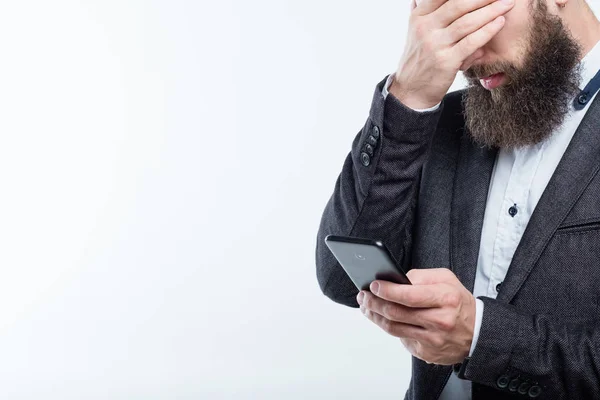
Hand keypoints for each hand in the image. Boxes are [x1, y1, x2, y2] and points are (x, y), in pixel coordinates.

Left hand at [356, 268, 475, 364]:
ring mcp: (432, 340)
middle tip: (363, 295)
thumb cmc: (458, 303)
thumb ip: (421, 276)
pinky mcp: (426, 352)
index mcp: (445, 299)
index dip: (387, 291)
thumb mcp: (446, 279)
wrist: (477, 332)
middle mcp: (439, 321)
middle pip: (396, 313)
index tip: (374, 285)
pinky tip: (381, 318)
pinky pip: (401, 339)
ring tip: (366, 306)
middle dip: (374, 303)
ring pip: (394, 328)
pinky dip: (388, 327)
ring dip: (375, 316)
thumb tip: (395, 279)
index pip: (409, 296)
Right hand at [390, 0, 513, 108]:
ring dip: (491, 10)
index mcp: (418, 17)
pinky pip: (471, 42)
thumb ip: (424, 11)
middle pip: (458, 4)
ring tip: (508, 3)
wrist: (411, 89)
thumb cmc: (419, 59)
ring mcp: (435, 45)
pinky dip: (488, 30)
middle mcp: (425, 28)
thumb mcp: (415, 31)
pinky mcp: (446, 61)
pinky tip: (500, 22)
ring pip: (467, 22)